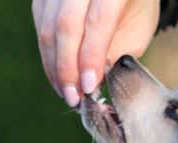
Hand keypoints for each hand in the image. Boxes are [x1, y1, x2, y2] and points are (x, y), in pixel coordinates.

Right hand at [32, 0, 159, 106]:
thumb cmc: (135, 10)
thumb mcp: (137, 31)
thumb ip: (116, 52)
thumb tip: (92, 82)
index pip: (97, 23)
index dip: (90, 57)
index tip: (89, 88)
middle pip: (66, 25)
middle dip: (67, 67)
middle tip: (73, 97)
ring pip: (47, 27)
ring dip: (54, 66)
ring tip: (66, 93)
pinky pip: (39, 26)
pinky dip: (48, 56)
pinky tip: (58, 77)